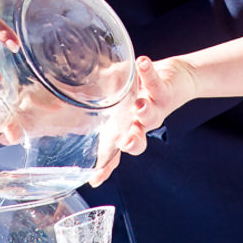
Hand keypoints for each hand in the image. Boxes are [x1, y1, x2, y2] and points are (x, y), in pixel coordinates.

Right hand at [87, 57, 195, 186]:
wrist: (177, 80)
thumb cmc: (141, 91)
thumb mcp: (117, 99)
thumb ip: (97, 100)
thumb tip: (65, 95)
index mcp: (125, 128)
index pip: (113, 153)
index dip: (104, 167)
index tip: (94, 179)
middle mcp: (140, 123)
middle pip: (136, 141)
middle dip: (131, 143)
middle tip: (125, 142)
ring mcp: (154, 108)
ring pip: (149, 115)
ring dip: (143, 111)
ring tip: (138, 103)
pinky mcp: (164, 90)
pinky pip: (155, 82)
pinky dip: (147, 72)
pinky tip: (142, 63)